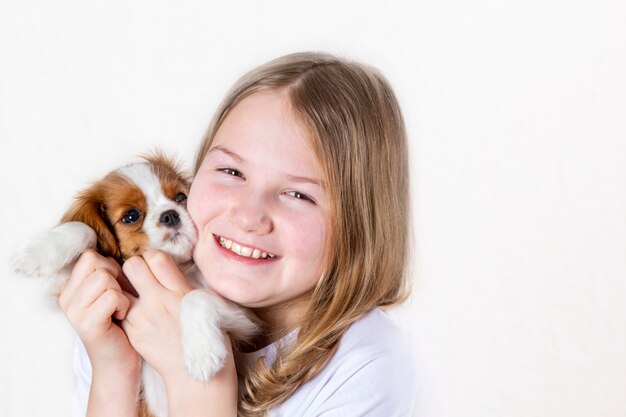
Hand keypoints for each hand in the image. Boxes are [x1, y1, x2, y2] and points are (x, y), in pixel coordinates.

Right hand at [60, 250, 139, 372]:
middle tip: (118, 299)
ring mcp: (74, 312)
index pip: (89, 257)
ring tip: (119, 310)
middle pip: (96, 263)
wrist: (119, 363)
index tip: (116, 287)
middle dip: (116, 277)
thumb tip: (122, 254)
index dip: (110, 266)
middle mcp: (67, 299)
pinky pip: (113, 296)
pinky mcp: (87, 324)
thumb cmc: (121, 325)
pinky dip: (124, 305)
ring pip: (104, 278)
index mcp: (71, 289)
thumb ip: (108, 274)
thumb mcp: (110, 294)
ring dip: (121, 292)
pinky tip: (121, 317)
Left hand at [121, 250, 238, 416]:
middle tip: (143, 276)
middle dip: (135, 267)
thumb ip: (182, 283)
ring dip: (128, 288)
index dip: (154, 258)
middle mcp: (158, 302)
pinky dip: (128, 309)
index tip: (158, 266)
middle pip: (132, 266)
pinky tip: (140, 316)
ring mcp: (142, 318)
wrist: (194, 374)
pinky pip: (122, 310)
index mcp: (180, 291)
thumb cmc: (207, 337)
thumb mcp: (205, 303)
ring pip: (121, 288)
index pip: (156, 257)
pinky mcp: (132, 332)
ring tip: (140, 297)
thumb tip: (165, 265)